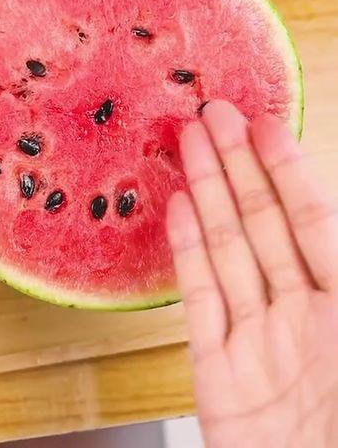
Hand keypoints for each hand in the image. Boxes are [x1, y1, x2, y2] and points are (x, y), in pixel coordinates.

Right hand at [168, 101, 337, 447]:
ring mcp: (260, 345)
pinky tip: (178, 212)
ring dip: (208, 196)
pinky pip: (200, 306)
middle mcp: (304, 319)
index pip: (316, 222)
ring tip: (191, 144)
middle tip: (214, 115)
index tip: (267, 125)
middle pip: (265, 227)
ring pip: (228, 254)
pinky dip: (187, 255)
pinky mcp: (219, 379)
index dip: (289, 172)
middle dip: (239, 168)